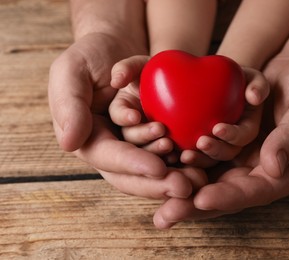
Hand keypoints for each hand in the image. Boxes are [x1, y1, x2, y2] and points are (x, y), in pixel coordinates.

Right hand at [48, 33, 204, 198]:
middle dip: (157, 184)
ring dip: (172, 174)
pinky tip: (198, 164)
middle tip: (185, 188)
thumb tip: (71, 145)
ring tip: (195, 173)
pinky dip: (179, 161)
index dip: (133, 165)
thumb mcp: (71, 72)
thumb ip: (69, 106)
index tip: (158, 170)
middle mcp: (110, 145)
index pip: (109, 157)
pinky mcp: (149, 135)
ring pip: (149, 167)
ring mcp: (131, 141)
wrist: (113, 46)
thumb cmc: (89, 55)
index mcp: (87, 137)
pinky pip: (163, 154)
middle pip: (131, 174)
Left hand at [152, 56, 288, 228]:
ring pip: (213, 174)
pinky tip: (165, 157)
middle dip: (196, 204)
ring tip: (162, 182)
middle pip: (228, 192)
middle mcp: (263, 169)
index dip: (230, 198)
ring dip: (187, 179)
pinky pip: (208, 152)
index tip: (202, 200)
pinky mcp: (232, 139)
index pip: (258, 191)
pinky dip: (189, 156)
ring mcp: (246, 155)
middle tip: (166, 215)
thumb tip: (272, 168)